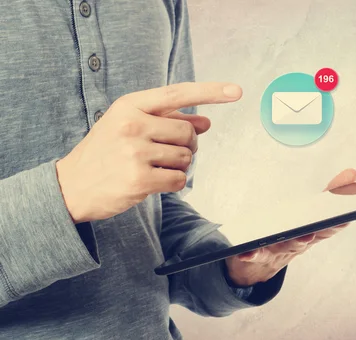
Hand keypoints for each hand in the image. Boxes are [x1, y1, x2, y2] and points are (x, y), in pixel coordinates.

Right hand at [56, 82, 242, 222]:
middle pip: (188, 133)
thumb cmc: (107, 152)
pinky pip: (179, 179)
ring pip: (186, 157)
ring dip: (179, 165)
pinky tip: (155, 182)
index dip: (210, 92)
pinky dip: (174, 182)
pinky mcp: (139, 180)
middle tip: (172, 152)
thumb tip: (206, 122)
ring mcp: (135, 153)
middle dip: (188, 145)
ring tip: (155, 167)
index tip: (236, 91)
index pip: (177, 93)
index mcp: (130, 106)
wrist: (72, 185)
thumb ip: (168, 120)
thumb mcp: (130, 126)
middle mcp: (132, 125)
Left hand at [225, 169, 355, 286]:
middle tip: (323, 228)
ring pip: (287, 246)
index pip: (325, 229)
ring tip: (303, 237)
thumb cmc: (286, 237)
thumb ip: (328, 195)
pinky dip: (250, 254)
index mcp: (307, 234)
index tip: (346, 218)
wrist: (257, 268)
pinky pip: (254, 254)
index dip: (335, 223)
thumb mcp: (305, 216)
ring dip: (295, 243)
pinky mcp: (256, 254)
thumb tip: (352, 175)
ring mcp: (276, 251)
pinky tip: (245, 252)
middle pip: (306, 239)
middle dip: (314, 233)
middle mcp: (295, 244)